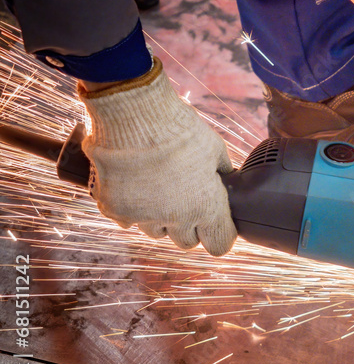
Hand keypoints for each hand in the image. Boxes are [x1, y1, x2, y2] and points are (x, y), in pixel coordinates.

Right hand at [79, 58, 237, 255]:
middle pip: (186, 242)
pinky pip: (127, 220)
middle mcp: (177, 219)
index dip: (219, 235)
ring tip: (158, 188)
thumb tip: (226, 177)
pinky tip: (134, 184)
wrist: (135, 118)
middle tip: (185, 200)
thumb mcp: (214, 149)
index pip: (220, 244)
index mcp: (207, 207)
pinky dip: (131, 208)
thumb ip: (221, 171)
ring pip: (156, 232)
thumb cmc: (180, 130)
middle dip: (188, 226)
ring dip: (159, 218)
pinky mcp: (116, 210)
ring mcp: (144, 217)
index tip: (216, 226)